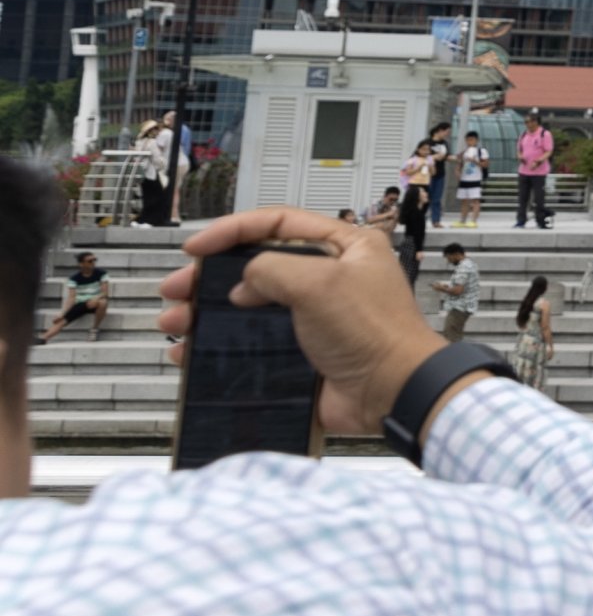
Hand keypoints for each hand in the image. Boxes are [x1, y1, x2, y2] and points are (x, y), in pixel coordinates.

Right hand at [161, 208, 443, 438]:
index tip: (196, 247)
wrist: (391, 391)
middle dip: (209, 276)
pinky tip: (191, 352)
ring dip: (205, 312)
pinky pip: (250, 341)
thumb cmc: (373, 332)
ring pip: (246, 305)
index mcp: (344, 247)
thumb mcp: (319, 282)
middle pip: (255, 265)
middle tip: (177, 289)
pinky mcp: (300, 350)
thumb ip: (272, 269)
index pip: (278, 224)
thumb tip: (242, 283)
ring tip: (176, 323)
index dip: (232, 231)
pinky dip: (218, 344)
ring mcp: (313, 316)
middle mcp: (328, 277)